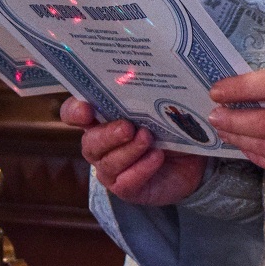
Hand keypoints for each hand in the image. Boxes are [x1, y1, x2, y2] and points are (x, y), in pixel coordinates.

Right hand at [59, 98, 206, 204]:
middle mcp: (101, 145)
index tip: (87, 109)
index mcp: (101, 119)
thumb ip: (148, 96)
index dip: (75, 111)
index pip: (74, 114)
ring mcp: (112, 169)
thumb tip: (152, 77)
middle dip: (108, 134)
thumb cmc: (168, 127)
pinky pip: (126, 183)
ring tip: (148, 139)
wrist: (191, 159)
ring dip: (129, 151)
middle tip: (128, 127)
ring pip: (108, 164)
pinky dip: (141, 169)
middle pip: (90, 142)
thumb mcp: (159, 107)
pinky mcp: (127, 188)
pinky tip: (156, 157)